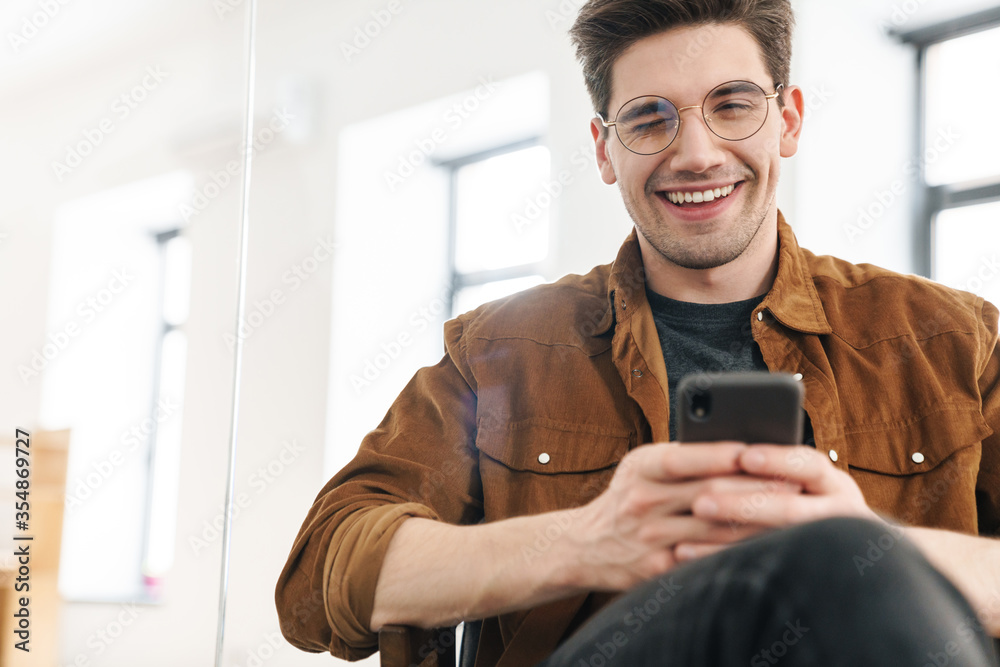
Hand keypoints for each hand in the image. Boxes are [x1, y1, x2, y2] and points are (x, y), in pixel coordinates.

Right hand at [570, 442, 801, 590]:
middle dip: (755, 487)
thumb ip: (682, 458)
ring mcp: (650, 538)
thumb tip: (741, 448)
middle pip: (708, 493)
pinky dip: (737, 550)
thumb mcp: (641, 466)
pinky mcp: (657, 569)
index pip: (682, 457)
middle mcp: (642, 502)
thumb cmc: (628, 496)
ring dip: (757, 520)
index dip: (721, 454)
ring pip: (714, 528)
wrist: (586, 545)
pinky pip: (706, 558)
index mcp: (640, 468)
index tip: (756, 449)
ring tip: (790, 511)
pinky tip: (764, 544)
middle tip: (793, 481)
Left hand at [674, 444, 880, 560]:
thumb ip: (768, 468)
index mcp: (834, 485)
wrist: (835, 560)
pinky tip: (687, 552)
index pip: (810, 466)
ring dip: (727, 533)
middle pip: (791, 510)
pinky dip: (717, 557)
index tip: (744, 457)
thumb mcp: (800, 481)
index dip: (777, 461)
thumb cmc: (797, 500)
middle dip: (742, 505)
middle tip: (701, 502)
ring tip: (692, 526)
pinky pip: (755, 567)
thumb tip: (727, 452)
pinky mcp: (800, 576)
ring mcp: (825, 551)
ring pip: (773, 542)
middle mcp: (838, 517)